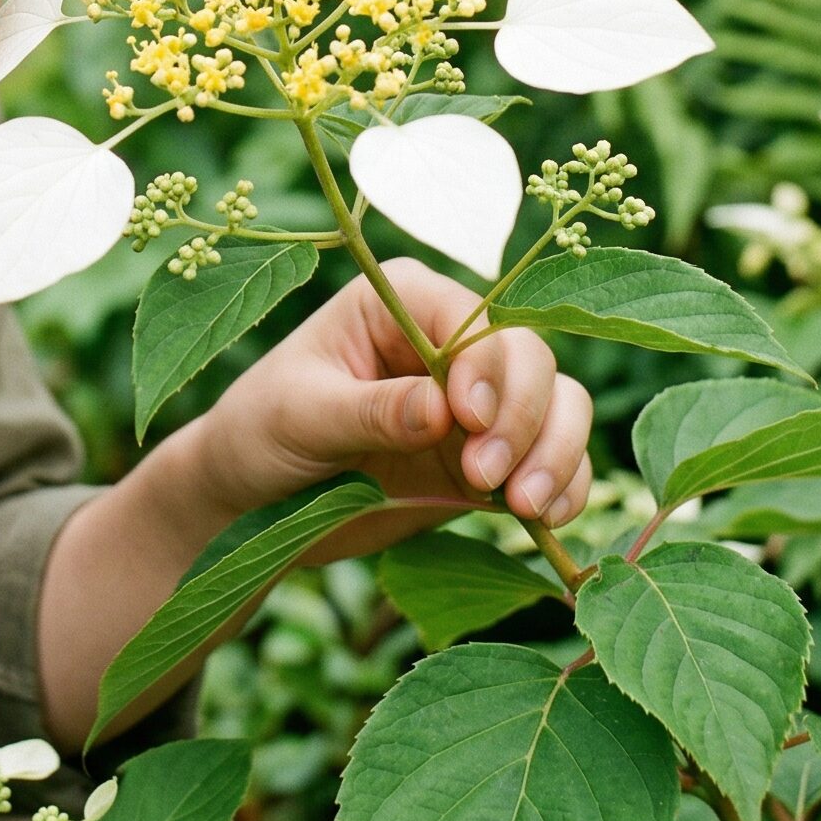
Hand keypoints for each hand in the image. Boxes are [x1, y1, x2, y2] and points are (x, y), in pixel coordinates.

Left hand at [177, 257, 593, 560]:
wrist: (254, 492)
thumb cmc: (262, 427)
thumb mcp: (302, 415)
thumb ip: (372, 410)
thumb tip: (443, 409)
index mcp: (401, 301)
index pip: (475, 320)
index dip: (488, 369)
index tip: (468, 422)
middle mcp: (451, 340)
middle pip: (531, 358)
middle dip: (525, 418)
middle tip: (487, 478)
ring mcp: (477, 398)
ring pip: (560, 403)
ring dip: (557, 453)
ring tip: (523, 507)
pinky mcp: (490, 453)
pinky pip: (556, 458)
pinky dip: (565, 485)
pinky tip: (544, 519)